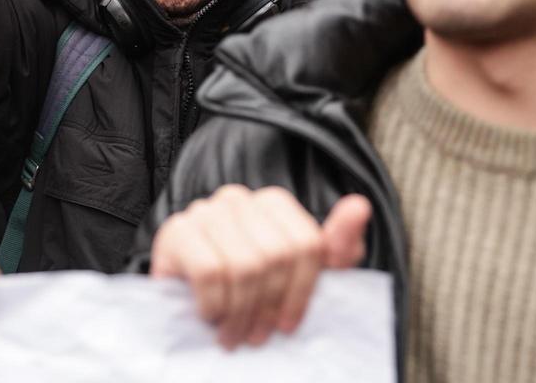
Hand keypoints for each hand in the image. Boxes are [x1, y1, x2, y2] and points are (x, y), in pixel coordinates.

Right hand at [150, 185, 369, 348]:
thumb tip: (358, 206)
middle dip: (268, 307)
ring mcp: (204, 211)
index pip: (305, 243)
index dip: (302, 292)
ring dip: (240, 313)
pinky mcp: (177, 231)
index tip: (289, 325)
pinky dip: (214, 304)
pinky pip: (210, 271)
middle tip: (257, 336)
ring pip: (243, 265)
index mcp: (273, 204)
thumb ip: (337, 246)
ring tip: (234, 334)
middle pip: (275, 256)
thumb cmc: (254, 292)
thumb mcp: (305, 277)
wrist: (191, 306)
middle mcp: (238, 199)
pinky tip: (211, 316)